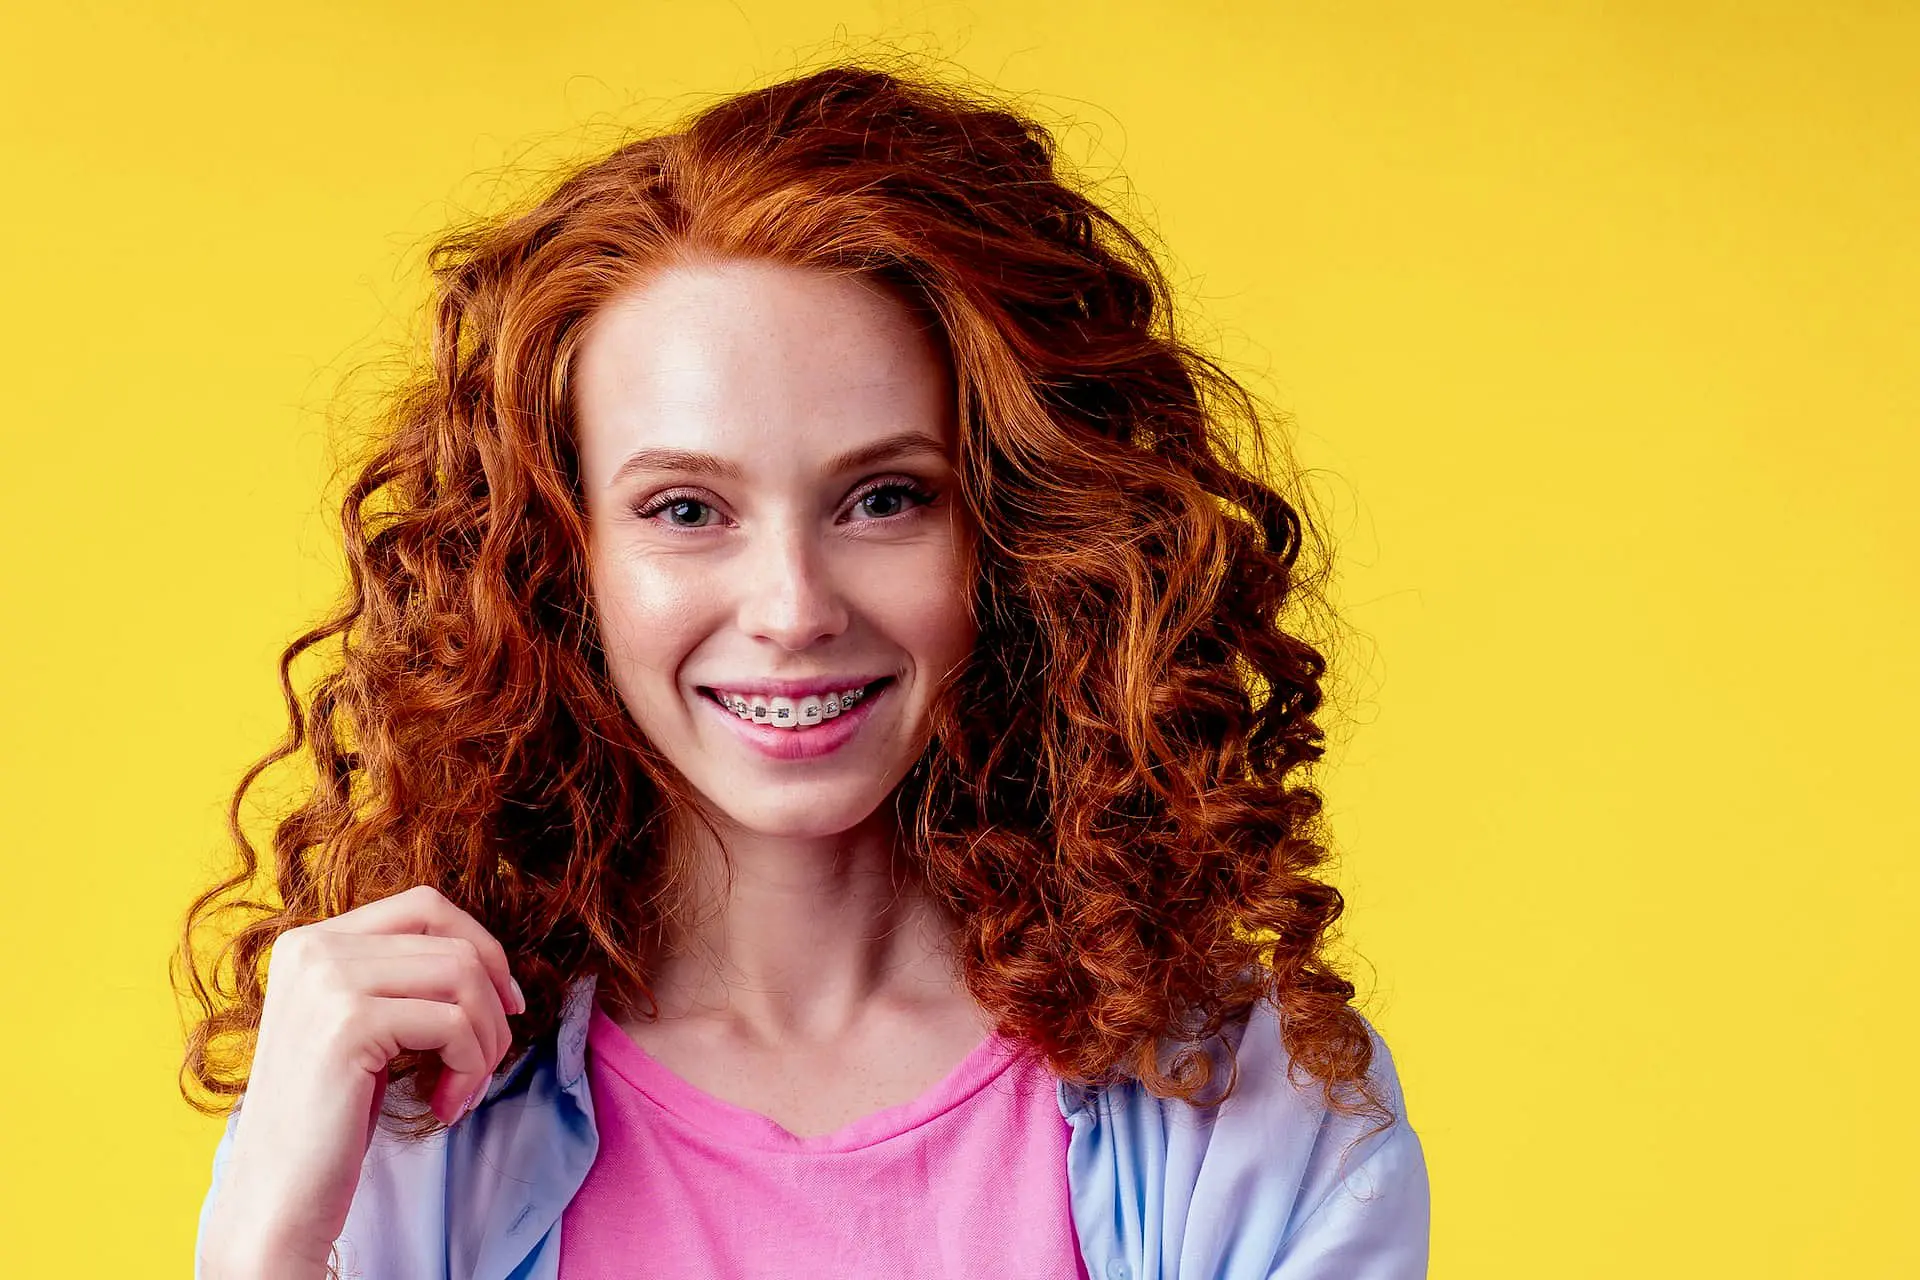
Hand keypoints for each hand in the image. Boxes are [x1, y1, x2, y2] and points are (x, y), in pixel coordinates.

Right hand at [199, 884, 524, 1269]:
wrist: (278, 1196)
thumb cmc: (332, 1115)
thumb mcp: (363, 1023)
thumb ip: (400, 976)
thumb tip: (488, 959)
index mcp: (310, 940)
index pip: (424, 906)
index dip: (480, 947)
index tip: (504, 1003)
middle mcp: (312, 948)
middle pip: (452, 942)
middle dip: (491, 1002)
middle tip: (489, 1056)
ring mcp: (326, 982)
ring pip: (463, 977)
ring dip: (485, 1040)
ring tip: (464, 1087)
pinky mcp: (347, 1025)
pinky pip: (454, 1024)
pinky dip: (469, 1067)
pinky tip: (447, 1105)